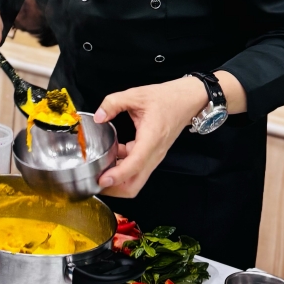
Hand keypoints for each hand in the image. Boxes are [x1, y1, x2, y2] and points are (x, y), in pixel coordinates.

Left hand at [90, 76, 210, 197]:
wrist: (188, 100)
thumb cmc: (168, 98)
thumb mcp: (137, 94)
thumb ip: (113, 103)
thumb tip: (98, 116)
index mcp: (152, 138)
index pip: (135, 164)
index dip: (118, 175)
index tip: (102, 179)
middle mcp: (154, 153)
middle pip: (134, 185)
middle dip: (114, 189)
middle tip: (95, 181)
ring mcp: (155, 157)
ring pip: (135, 181)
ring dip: (117, 181)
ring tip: (99, 171)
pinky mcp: (153, 156)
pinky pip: (137, 170)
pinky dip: (123, 170)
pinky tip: (112, 157)